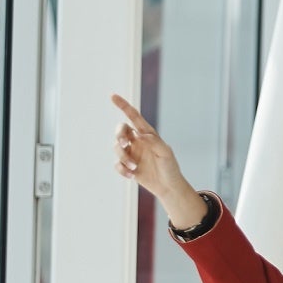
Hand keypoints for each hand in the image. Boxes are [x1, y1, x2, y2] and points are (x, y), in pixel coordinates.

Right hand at [111, 94, 204, 228]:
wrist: (168, 186)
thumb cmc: (170, 167)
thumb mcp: (166, 153)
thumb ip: (154, 142)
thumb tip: (140, 134)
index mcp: (148, 134)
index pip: (134, 117)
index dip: (123, 106)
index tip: (113, 96)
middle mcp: (137, 141)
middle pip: (120, 130)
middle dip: (119, 135)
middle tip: (124, 144)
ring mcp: (131, 153)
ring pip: (116, 148)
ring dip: (123, 157)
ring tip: (134, 167)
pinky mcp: (127, 166)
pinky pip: (117, 164)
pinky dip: (121, 169)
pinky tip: (132, 175)